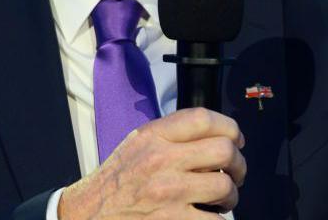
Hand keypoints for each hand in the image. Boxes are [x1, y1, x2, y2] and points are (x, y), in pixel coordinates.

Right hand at [58, 107, 246, 219]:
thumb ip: (170, 134)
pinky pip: (215, 219)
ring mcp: (168, 192)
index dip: (231, 128)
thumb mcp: (137, 144)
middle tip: (235, 173)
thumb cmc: (116, 182)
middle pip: (224, 150)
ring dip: (231, 195)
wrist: (88, 215)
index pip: (204, 118)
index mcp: (154, 136)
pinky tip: (208, 216)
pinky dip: (218, 219)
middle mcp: (161, 159)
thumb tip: (213, 134)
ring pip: (225, 186)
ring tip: (222, 199)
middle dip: (238, 164)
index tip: (236, 140)